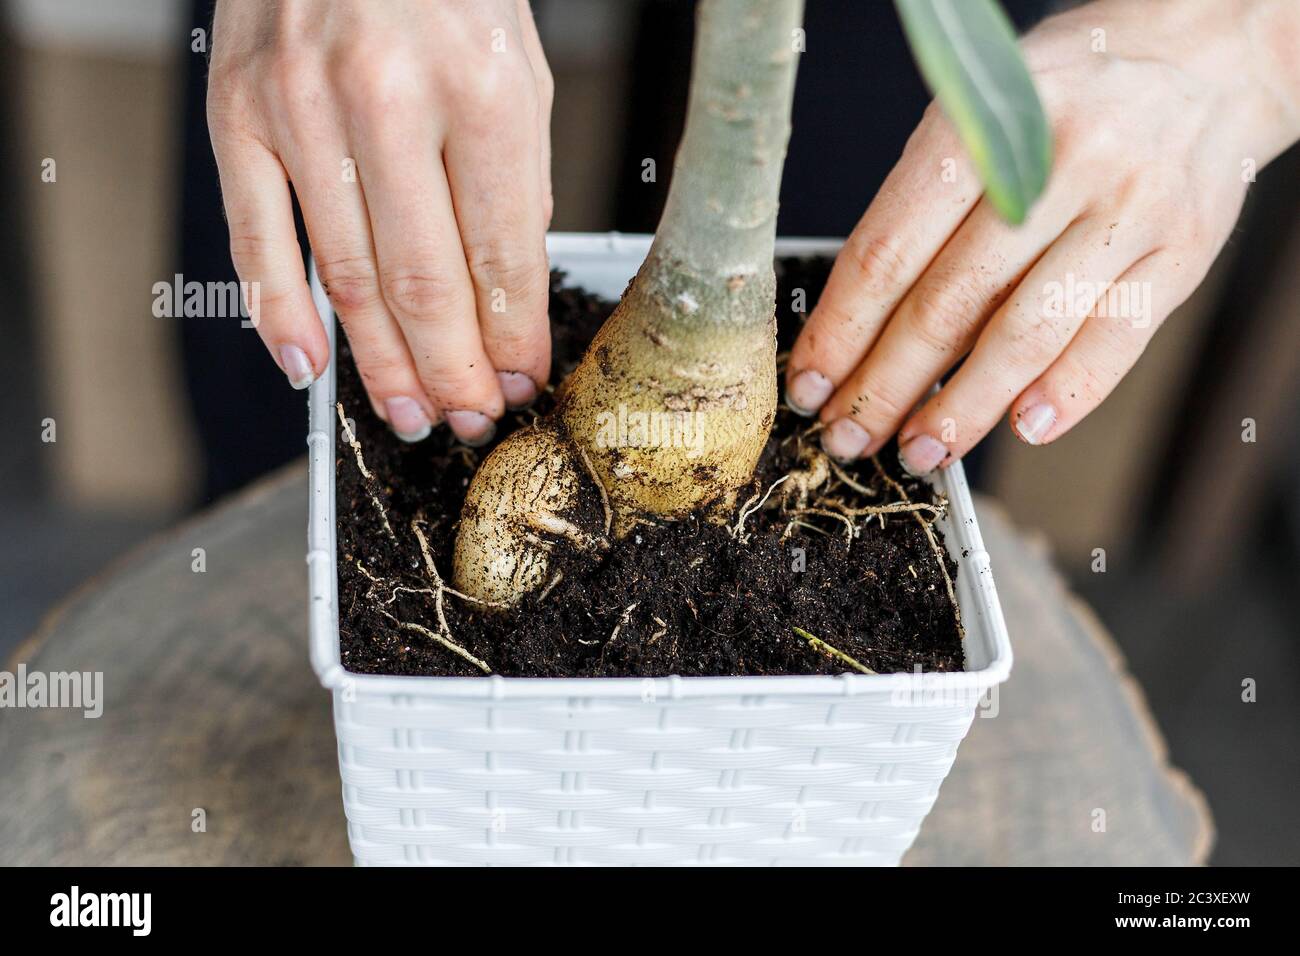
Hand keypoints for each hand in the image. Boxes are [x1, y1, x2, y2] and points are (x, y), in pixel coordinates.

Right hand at [208, 0, 553, 444]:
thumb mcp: (518, 72)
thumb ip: (516, 183)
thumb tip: (509, 295)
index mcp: (480, 89)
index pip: (502, 252)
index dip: (514, 334)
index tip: (523, 379)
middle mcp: (386, 101)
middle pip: (425, 282)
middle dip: (456, 369)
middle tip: (471, 416)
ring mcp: (301, 110)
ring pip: (349, 278)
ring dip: (385, 364)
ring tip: (414, 415)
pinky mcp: (238, 115)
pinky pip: (257, 240)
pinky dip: (281, 316)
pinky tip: (312, 370)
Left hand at [785, 0, 1299, 472]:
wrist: (1202, 63)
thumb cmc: (1065, 101)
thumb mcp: (979, 120)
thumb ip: (923, 209)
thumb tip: (855, 329)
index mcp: (985, 128)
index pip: (888, 251)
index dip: (840, 331)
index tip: (808, 384)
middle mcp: (1060, 164)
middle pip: (948, 304)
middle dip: (884, 386)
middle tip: (847, 436)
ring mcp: (1127, 209)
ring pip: (1026, 334)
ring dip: (961, 409)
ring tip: (919, 452)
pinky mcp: (1183, 252)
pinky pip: (1116, 339)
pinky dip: (1067, 393)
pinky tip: (1023, 427)